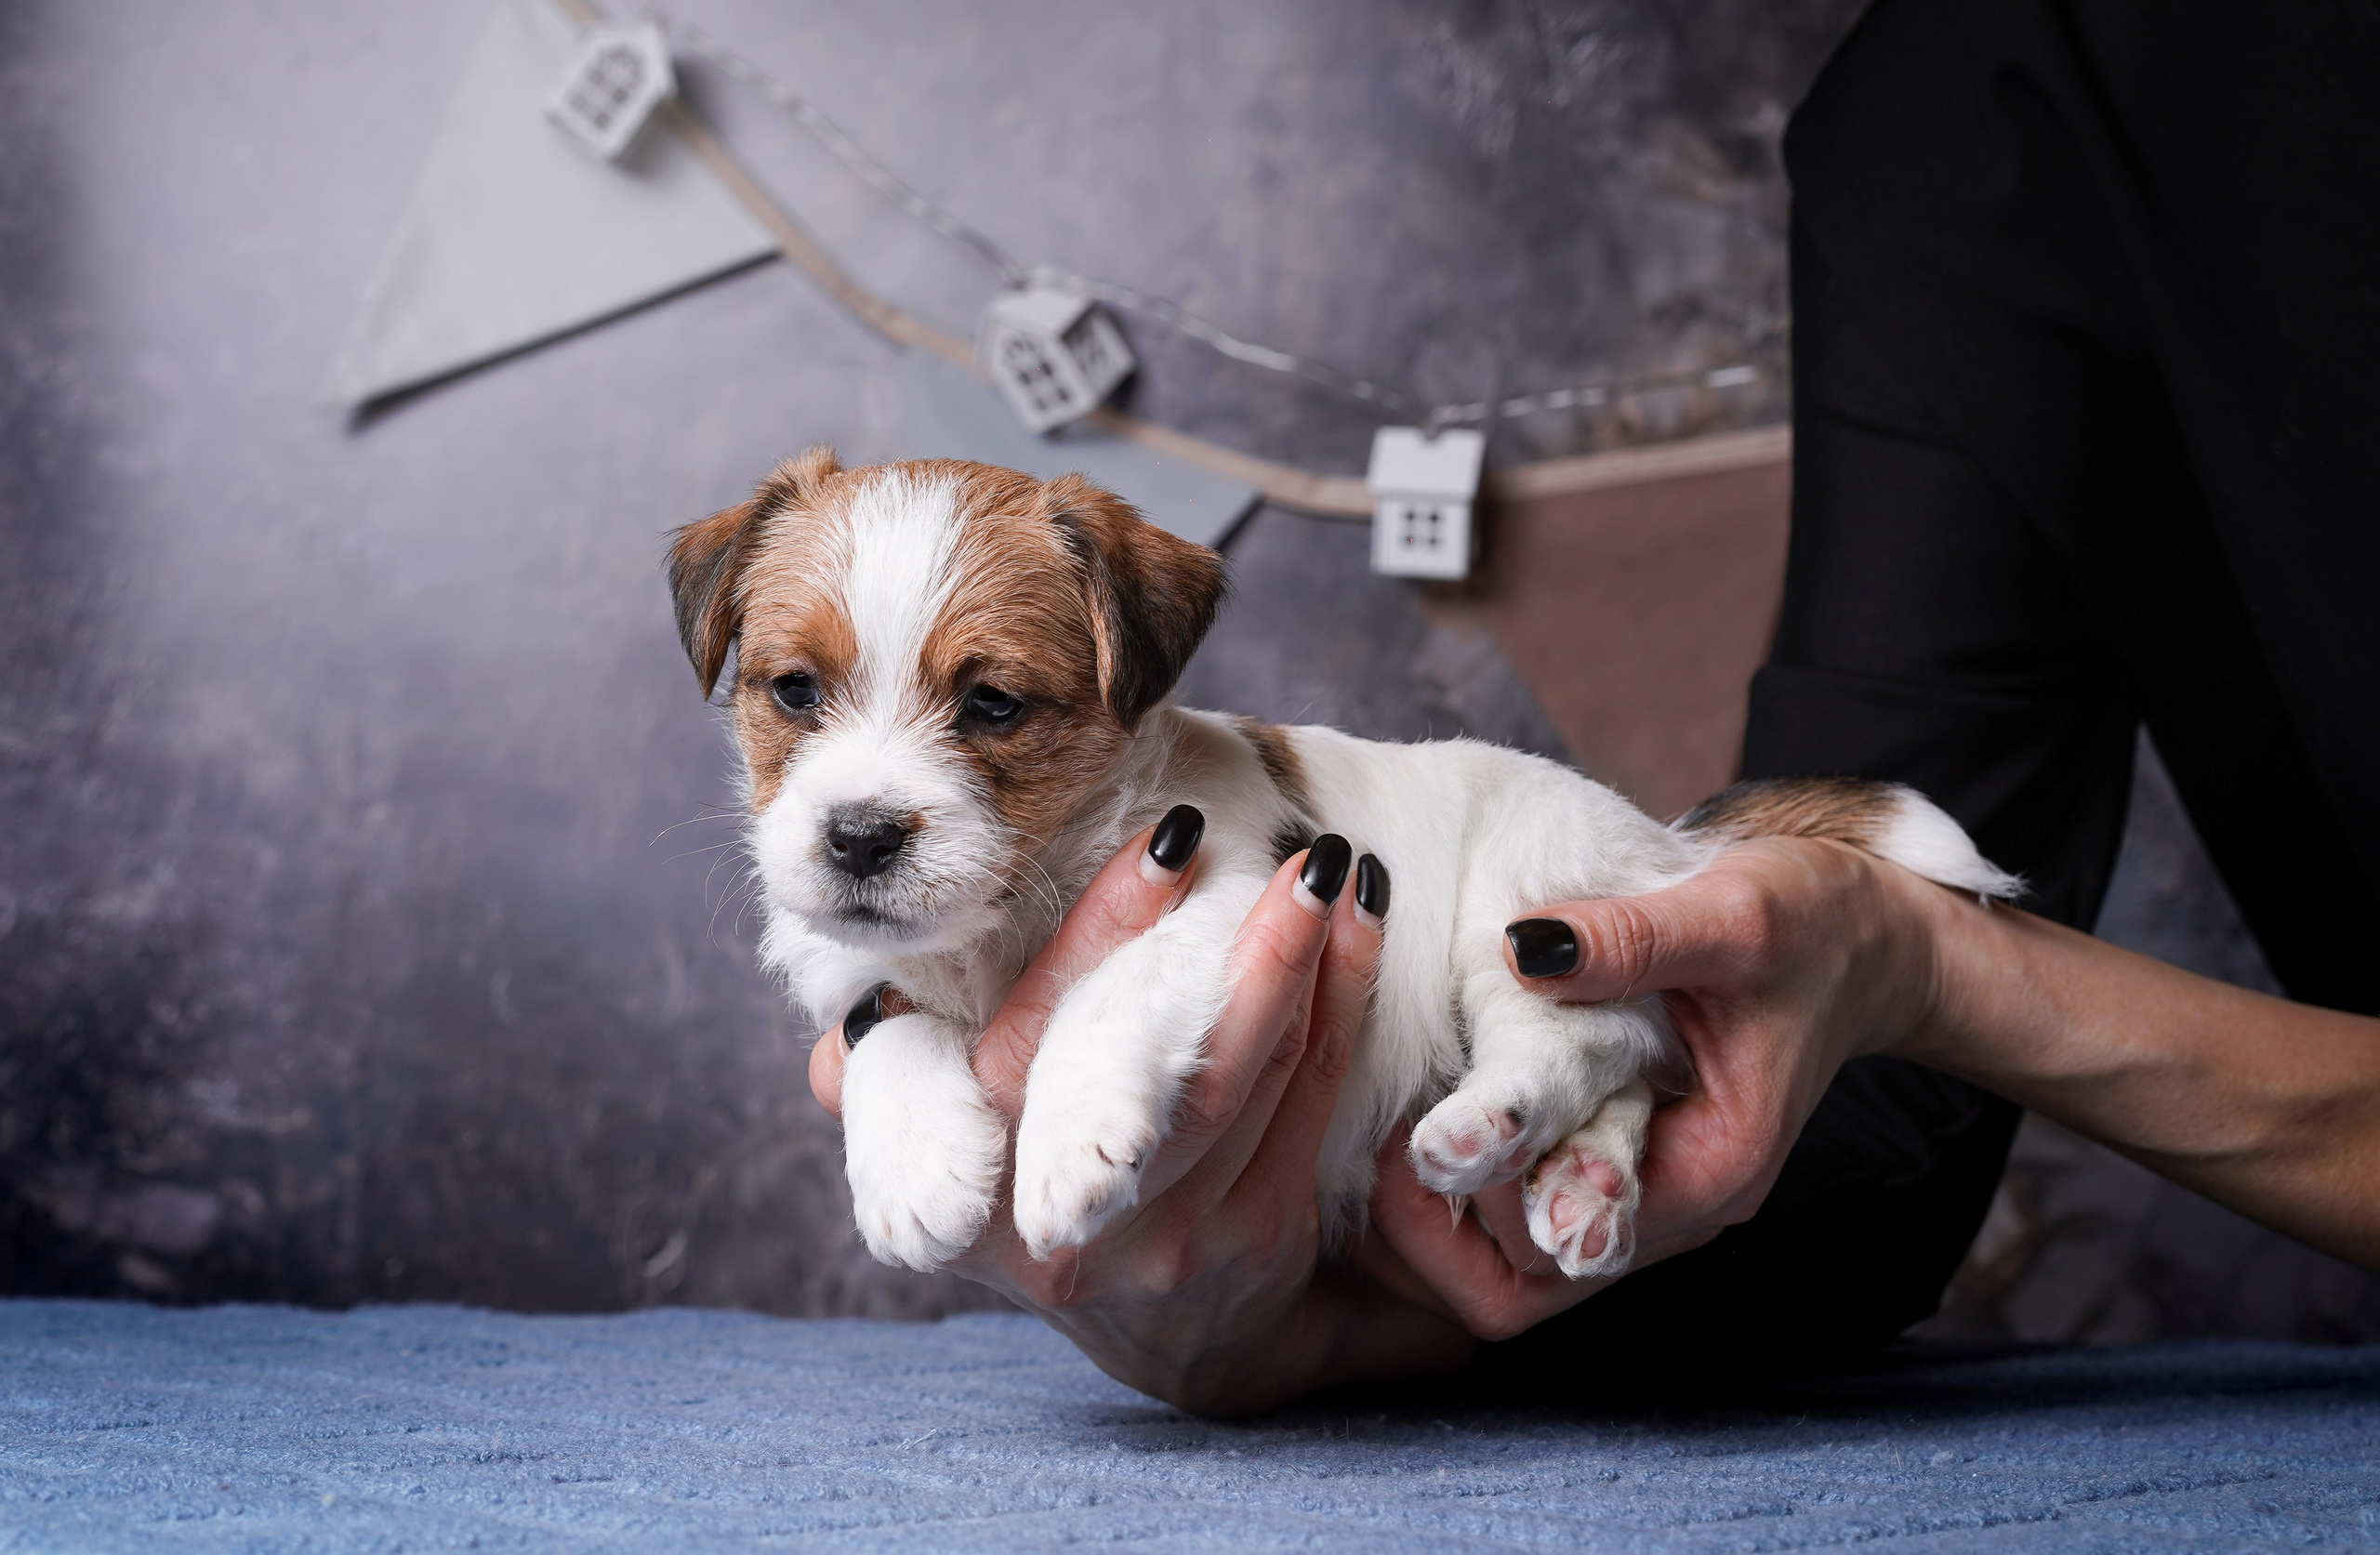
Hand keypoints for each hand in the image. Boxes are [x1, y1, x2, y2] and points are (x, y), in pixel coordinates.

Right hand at [810, 823, 1473, 1414]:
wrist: (1174, 1337)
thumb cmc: (1042, 1186)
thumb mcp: (935, 1155)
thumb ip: (896, 1091)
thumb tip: (830, 1055)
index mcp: (963, 1192)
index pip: (1029, 1045)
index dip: (1099, 939)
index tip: (1169, 841)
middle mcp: (1063, 1228)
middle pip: (1162, 1073)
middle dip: (1238, 955)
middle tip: (1297, 852)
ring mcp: (1166, 1244)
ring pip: (1245, 1083)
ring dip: (1302, 966)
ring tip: (1331, 865)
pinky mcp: (1250, 1245)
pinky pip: (1306, 1106)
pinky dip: (1339, 1010)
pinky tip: (1360, 929)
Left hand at [1361, 835, 1966, 1340]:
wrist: (1865, 935)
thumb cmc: (1811, 923)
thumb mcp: (1732, 914)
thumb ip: (1633, 938)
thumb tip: (1523, 948)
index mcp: (1708, 1171)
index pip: (1562, 1252)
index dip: (1474, 1205)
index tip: (1412, 1131)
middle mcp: (1671, 1201)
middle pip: (1521, 1287)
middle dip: (1433, 1232)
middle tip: (1372, 1141)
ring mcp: (1641, 1185)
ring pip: (1510, 1262)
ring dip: (1436, 1213)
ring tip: (1376, 1128)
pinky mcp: (1615, 1151)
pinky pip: (1519, 1207)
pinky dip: (1460, 1180)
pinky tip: (1409, 1114)